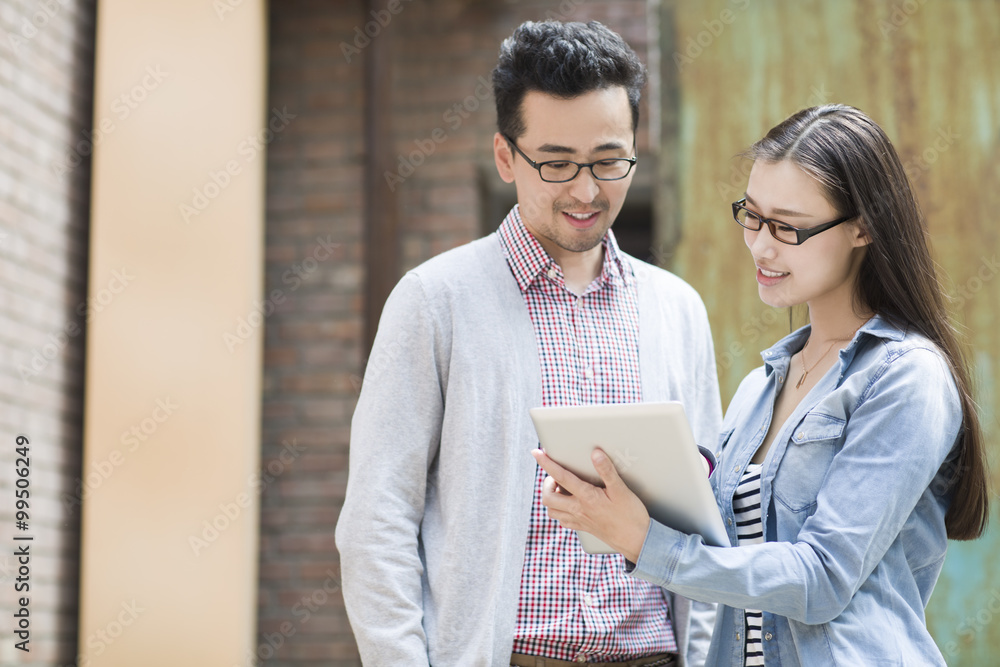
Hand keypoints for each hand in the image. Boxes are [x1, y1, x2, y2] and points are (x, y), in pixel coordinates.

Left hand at [531, 447, 649, 562]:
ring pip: (552, 510)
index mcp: (586, 498)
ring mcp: (579, 521)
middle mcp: (578, 510)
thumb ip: (606, 471)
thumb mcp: (621, 490)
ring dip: (551, 497)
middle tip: (557, 475)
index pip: (561, 477)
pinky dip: (559, 510)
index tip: (537, 453)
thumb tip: (595, 454)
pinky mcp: (583, 528)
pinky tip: (569, 504)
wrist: (637, 542)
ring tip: (562, 488)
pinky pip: (562, 520)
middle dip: (547, 483)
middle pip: (548, 497)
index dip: (546, 463)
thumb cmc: (631, 516)